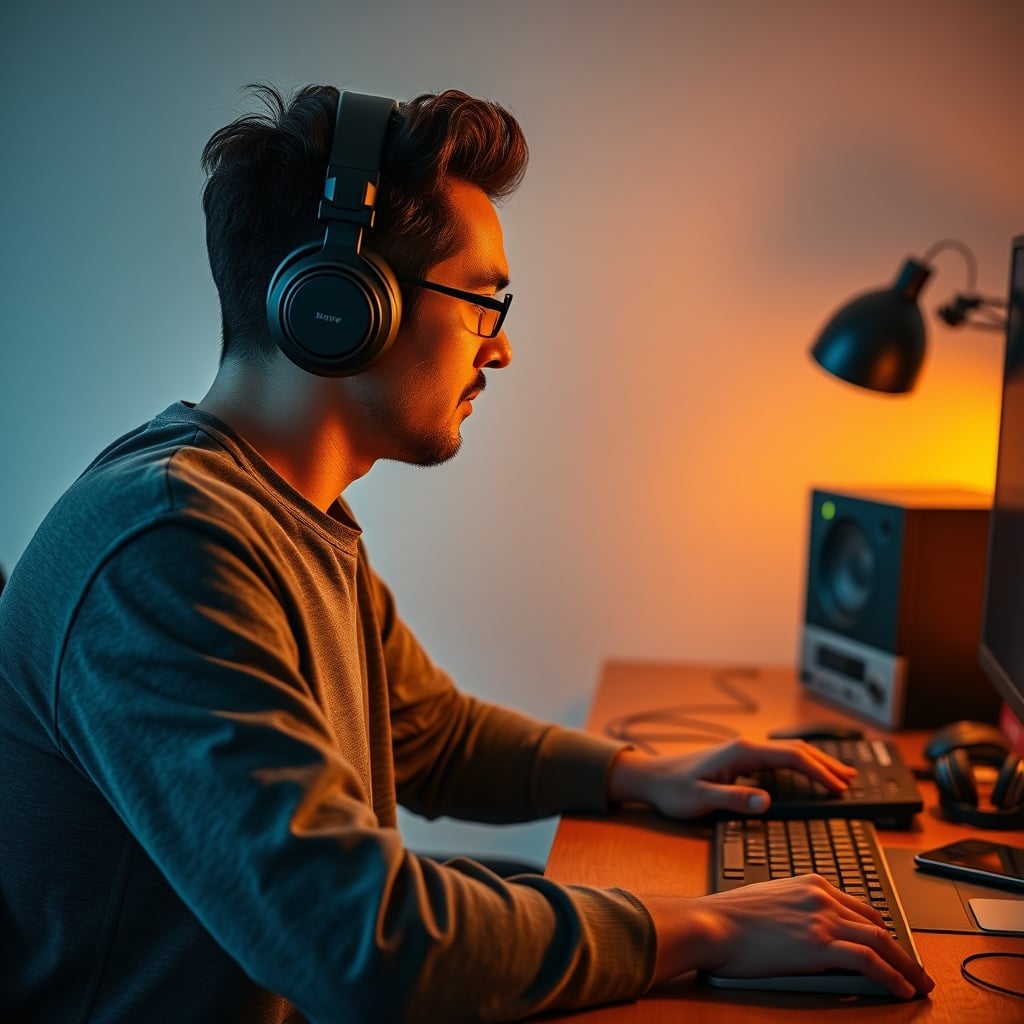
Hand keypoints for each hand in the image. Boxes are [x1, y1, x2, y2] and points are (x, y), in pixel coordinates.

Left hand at [606, 737, 856, 817]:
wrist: (651, 778)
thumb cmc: (673, 790)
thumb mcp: (702, 800)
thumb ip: (735, 800)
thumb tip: (767, 801)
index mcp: (741, 752)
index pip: (791, 757)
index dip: (818, 771)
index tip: (838, 787)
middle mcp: (745, 746)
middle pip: (796, 751)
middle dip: (826, 764)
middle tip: (851, 780)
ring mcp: (743, 752)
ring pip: (789, 753)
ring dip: (816, 762)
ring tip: (842, 775)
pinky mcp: (739, 760)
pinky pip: (778, 760)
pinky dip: (800, 766)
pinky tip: (808, 774)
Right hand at [642, 875, 933, 998]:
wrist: (712, 923)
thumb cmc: (728, 917)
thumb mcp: (769, 901)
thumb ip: (796, 910)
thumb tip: (810, 934)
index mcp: (809, 883)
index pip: (858, 905)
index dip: (880, 928)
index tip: (891, 946)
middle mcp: (821, 896)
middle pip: (875, 921)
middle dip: (901, 948)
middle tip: (916, 969)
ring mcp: (822, 919)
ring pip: (880, 940)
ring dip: (906, 966)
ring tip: (919, 984)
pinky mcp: (819, 945)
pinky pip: (868, 960)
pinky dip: (891, 975)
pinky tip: (902, 989)